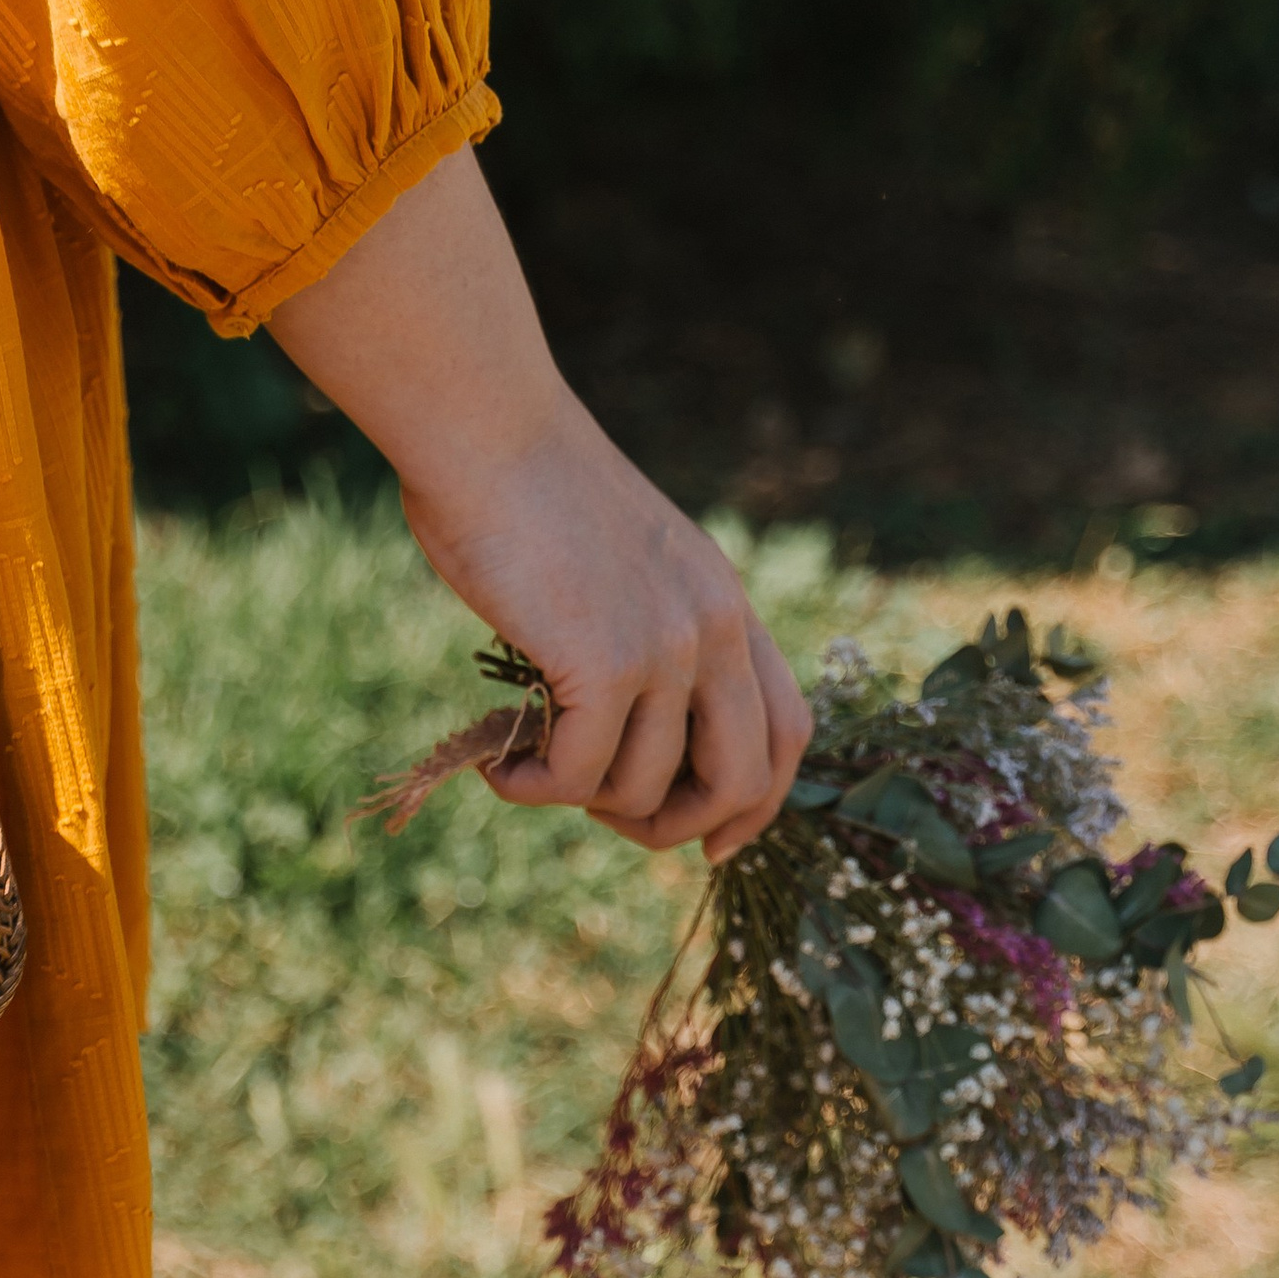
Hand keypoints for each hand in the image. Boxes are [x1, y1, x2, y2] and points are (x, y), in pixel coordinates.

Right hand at [401, 390, 812, 862]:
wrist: (488, 432)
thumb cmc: (527, 491)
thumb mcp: (620, 566)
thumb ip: (644, 635)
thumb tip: (616, 732)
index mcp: (727, 604)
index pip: (790, 730)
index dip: (758, 804)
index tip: (712, 844)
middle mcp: (716, 628)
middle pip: (743, 781)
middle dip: (677, 828)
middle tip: (605, 817)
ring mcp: (667, 647)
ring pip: (645, 789)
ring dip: (578, 802)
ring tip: (523, 769)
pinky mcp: (606, 663)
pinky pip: (576, 777)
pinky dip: (529, 789)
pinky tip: (496, 768)